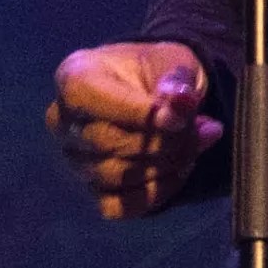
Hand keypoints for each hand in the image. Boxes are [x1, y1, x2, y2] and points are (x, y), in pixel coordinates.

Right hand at [47, 42, 222, 219]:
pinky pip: (120, 206)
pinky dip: (158, 191)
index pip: (91, 100)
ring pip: (117, 176)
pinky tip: (183, 169)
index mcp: (74, 79)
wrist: (163, 94)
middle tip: (204, 128)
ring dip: (169, 163)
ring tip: (201, 140)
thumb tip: (179, 105)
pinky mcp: (93, 189)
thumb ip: (175, 82)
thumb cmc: (160, 71)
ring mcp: (74, 159)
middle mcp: (63, 123)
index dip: (140, 113)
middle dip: (165, 140)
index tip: (181, 115)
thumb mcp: (175, 62)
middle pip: (108, 143)